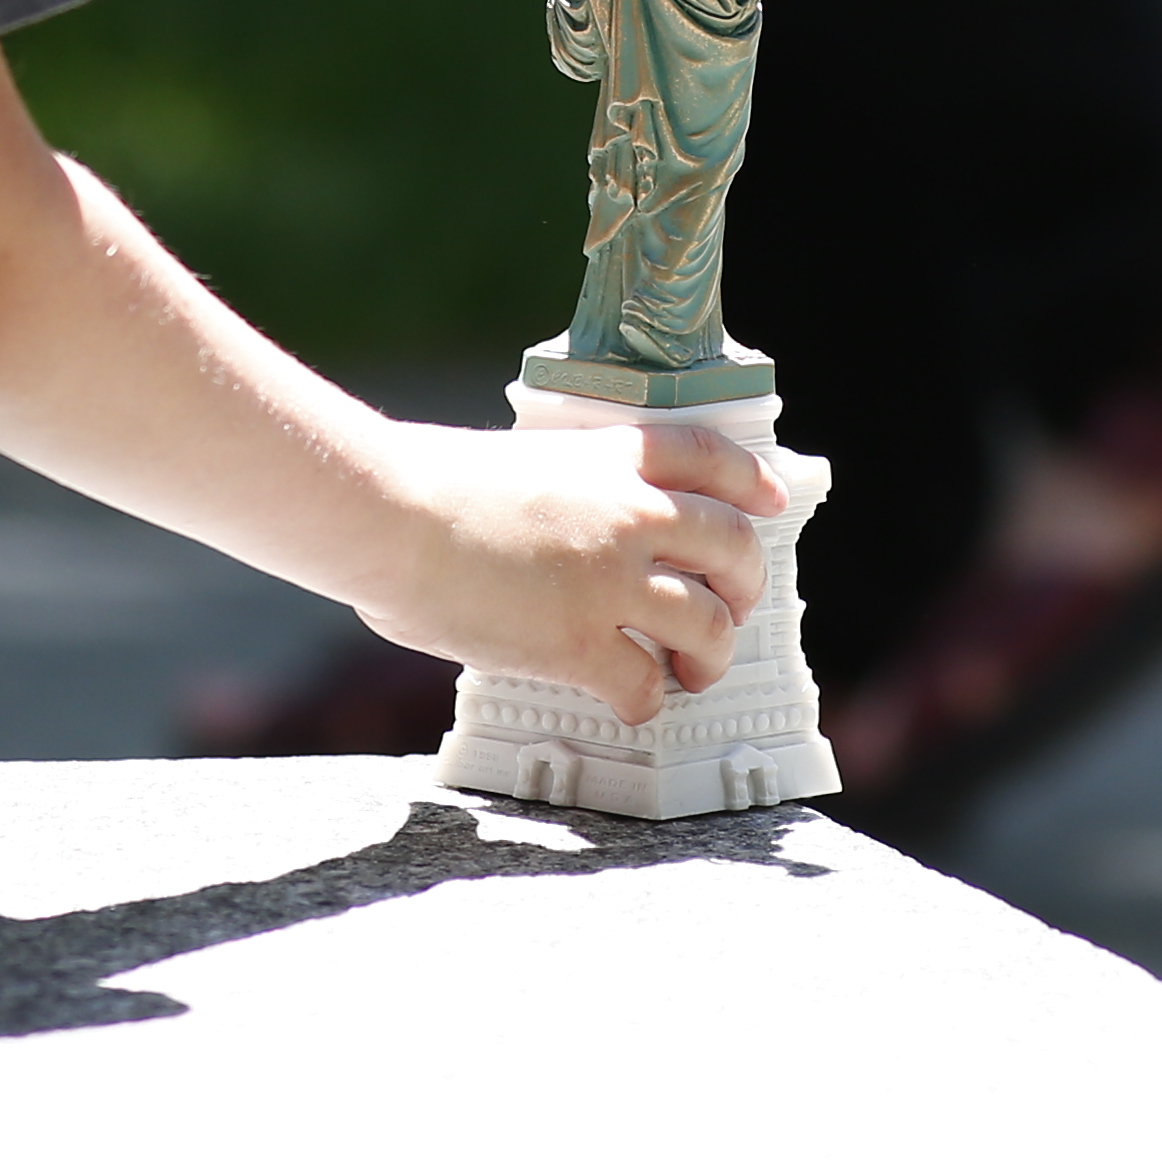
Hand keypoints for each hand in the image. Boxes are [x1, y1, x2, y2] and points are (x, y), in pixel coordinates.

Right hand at [354, 419, 779, 727]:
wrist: (392, 517)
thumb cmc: (426, 485)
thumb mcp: (522, 463)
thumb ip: (567, 495)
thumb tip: (569, 540)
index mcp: (613, 457)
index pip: (711, 459)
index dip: (751, 483)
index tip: (769, 504)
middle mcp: (632, 514)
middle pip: (732, 547)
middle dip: (746, 584)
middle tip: (734, 607)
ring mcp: (613, 581)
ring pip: (708, 625)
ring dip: (710, 654)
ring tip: (694, 670)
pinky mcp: (583, 643)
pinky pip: (645, 685)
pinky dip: (647, 701)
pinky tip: (633, 704)